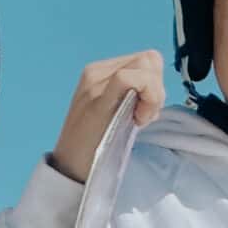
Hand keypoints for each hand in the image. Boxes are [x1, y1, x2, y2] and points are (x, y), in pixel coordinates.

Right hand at [48, 51, 165, 184]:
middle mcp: (98, 72)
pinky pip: (128, 78)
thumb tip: (156, 95)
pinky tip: (138, 120)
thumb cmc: (97, 146)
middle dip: (157, 88)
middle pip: (149, 59)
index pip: (145, 60)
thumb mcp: (118, 113)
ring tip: (139, 119)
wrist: (69, 168)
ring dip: (154, 94)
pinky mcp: (97, 100)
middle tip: (145, 116)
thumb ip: (134, 98)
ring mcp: (96, 83)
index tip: (148, 111)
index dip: (157, 83)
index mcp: (101, 72)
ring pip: (145, 64)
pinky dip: (146, 96)